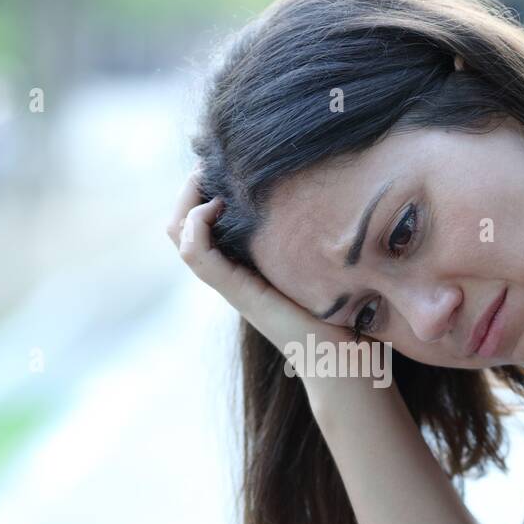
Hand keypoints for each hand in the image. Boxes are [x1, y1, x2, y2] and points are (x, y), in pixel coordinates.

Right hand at [166, 167, 368, 359]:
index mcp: (244, 264)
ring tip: (208, 180)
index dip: (200, 187)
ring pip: (179, 235)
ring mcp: (231, 283)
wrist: (344, 362)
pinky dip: (196, 225)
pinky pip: (196, 254)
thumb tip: (332, 192)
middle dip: (188, 188)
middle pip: (179, 225)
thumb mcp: (324, 261)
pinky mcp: (239, 293)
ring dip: (187, 201)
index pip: (198, 220)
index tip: (220, 160)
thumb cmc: (343, 314)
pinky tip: (217, 206)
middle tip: (209, 163)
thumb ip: (316, 233)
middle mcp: (230, 272)